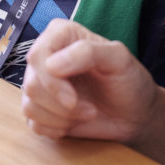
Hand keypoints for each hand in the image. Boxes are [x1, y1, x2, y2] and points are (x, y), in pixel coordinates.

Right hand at [20, 19, 160, 143]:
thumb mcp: (119, 59)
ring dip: (61, 118)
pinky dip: (56, 128)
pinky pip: (33, 123)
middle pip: (31, 84)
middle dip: (60, 105)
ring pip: (29, 105)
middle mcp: (46, 56)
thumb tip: (51, 65)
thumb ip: (87, 52)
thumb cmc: (129, 81)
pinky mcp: (41, 108)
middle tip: (90, 110)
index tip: (73, 98)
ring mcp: (41, 83)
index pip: (37, 55)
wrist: (134, 113)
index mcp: (60, 35)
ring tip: (87, 114)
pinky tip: (75, 123)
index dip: (51, 81)